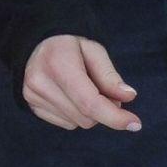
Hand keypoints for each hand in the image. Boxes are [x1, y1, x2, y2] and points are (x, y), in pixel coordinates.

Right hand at [22, 35, 141, 131]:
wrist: (38, 43)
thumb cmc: (70, 45)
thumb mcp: (94, 50)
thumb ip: (110, 75)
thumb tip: (128, 97)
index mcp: (58, 63)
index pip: (89, 102)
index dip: (114, 116)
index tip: (135, 124)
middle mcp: (41, 82)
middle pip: (86, 117)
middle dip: (104, 110)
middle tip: (107, 91)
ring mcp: (33, 96)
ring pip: (77, 123)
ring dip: (90, 113)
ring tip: (86, 88)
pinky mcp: (31, 106)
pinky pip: (66, 123)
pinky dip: (76, 114)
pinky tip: (72, 95)